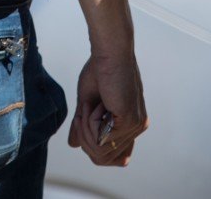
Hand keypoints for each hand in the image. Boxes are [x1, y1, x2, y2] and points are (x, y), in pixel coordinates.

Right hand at [66, 48, 147, 166]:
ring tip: (89, 106)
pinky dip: (89, 122)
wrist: (108, 53)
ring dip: (85, 128)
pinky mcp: (129, 122)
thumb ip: (83, 127)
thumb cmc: (99, 71)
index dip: (94, 148)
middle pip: (102, 158)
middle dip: (84, 137)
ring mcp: (135, 126)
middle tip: (84, 112)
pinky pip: (100, 139)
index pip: (116, 158)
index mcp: (131, 124)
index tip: (85, 122)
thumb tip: (74, 145)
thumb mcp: (87, 104)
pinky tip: (95, 104)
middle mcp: (137, 128)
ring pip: (99, 151)